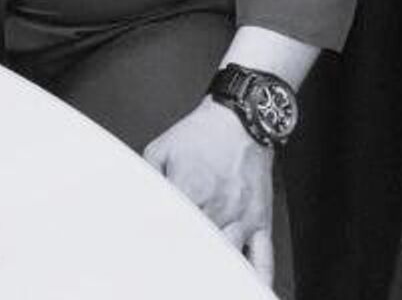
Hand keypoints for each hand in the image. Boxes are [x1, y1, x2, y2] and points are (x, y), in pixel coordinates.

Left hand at [142, 98, 276, 286]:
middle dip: (187, 262)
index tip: (150, 260)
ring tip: (202, 284)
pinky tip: (248, 290)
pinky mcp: (261, 221)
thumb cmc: (202, 133)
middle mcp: (219, 206)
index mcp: (191, 187)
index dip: (161, 244)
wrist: (241, 119)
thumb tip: (137, 200)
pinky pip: (264, 258)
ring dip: (217, 271)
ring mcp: (242, 217)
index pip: (172, 226)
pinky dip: (258, 279)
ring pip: (230, 258)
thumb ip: (148, 178)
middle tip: (174, 275)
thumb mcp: (162, 148)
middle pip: (201, 247)